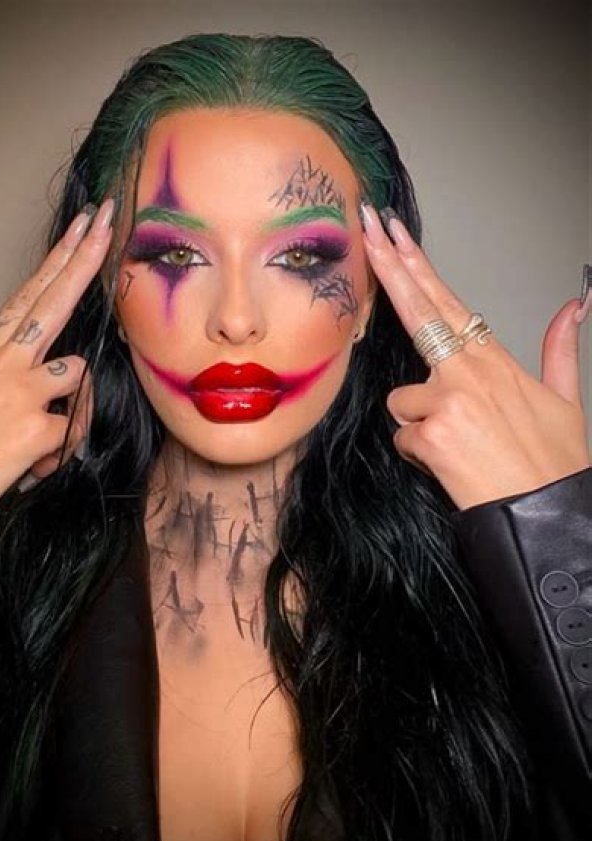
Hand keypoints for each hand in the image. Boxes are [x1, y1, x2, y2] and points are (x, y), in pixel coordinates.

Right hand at [0, 199, 114, 504]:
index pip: (30, 293)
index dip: (60, 257)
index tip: (83, 226)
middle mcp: (6, 362)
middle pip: (58, 301)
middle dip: (87, 258)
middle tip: (107, 222)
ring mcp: (24, 393)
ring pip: (78, 375)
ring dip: (69, 403)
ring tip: (31, 435)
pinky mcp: (38, 430)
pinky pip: (72, 431)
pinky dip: (57, 452)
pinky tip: (30, 466)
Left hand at [361, 202, 589, 509]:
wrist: (546, 516)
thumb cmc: (554, 463)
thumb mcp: (567, 400)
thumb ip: (560, 350)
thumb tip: (573, 308)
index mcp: (495, 360)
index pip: (447, 302)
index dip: (417, 266)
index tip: (395, 236)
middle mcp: (469, 372)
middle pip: (417, 309)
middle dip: (388, 265)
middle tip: (366, 228)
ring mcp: (449, 401)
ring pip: (402, 399)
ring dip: (419, 423)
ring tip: (459, 445)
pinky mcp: (431, 435)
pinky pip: (404, 437)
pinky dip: (421, 453)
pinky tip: (450, 464)